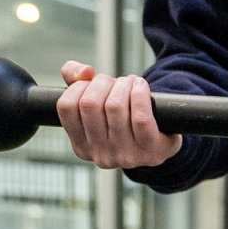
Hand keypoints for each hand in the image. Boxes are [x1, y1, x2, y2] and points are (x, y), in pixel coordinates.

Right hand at [57, 62, 182, 169]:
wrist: (161, 141)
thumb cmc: (125, 119)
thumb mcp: (98, 105)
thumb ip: (76, 82)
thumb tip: (82, 72)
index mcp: (81, 146)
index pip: (66, 107)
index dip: (79, 86)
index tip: (93, 84)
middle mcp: (100, 155)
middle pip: (90, 103)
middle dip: (103, 82)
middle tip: (116, 82)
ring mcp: (124, 155)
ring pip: (115, 106)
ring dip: (124, 84)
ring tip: (131, 83)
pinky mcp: (149, 150)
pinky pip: (140, 117)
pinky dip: (140, 94)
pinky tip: (141, 86)